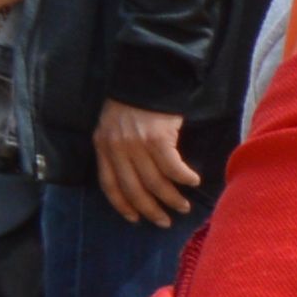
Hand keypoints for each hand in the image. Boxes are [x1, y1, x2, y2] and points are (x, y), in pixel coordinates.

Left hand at [90, 99, 201, 224]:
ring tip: (183, 206)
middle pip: (134, 189)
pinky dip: (184, 177)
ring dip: (172, 198)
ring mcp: (137, 143)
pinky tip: (193, 181)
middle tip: (165, 221)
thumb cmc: (133, 103)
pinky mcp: (158, 138)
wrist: (148, 75)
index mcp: (103, 146)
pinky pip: (172, 167)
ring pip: (155, 182)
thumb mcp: (114, 127)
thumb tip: (136, 180)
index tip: (136, 218)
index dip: (123, 205)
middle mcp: (117, 147)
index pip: (109, 184)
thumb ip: (118, 151)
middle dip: (151, 209)